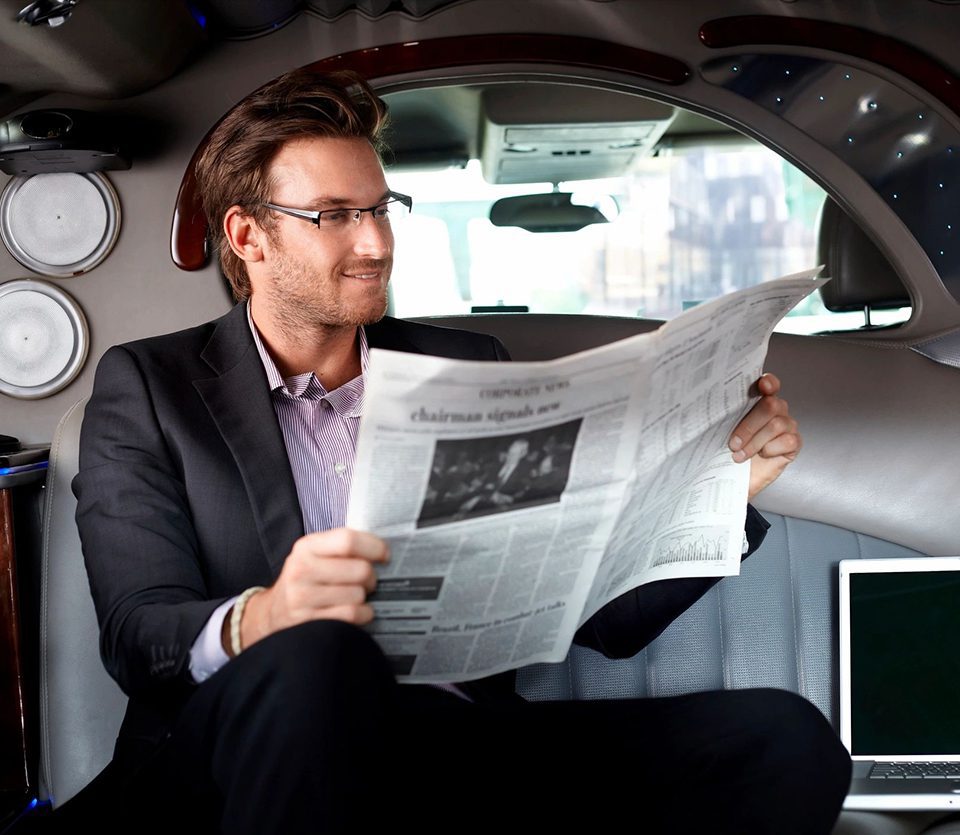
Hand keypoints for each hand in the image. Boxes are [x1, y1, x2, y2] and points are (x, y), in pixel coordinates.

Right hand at [239, 528, 388, 649]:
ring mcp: (302, 597)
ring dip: (364, 598)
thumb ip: (342, 547)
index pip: (348, 540)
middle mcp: (301, 569)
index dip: (374, 547)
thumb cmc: (305, 580)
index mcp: (307, 546)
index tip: (385, 555)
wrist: (272, 612)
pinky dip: (363, 614)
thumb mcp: (315, 555)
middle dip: (371, 577)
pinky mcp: (307, 621)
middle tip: (368, 581)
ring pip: (358, 595)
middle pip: (360, 569)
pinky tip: (358, 611)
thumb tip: (383, 549)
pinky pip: (351, 615)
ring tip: (356, 596)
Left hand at [729, 373, 801, 499]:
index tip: (762, 385)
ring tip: (739, 455)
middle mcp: (776, 410)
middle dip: (749, 425)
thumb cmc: (728, 450)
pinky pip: (788, 441)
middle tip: (733, 442)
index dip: (768, 382)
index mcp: (759, 401)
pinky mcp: (794, 443)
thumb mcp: (723, 431)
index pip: (770, 384)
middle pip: (771, 405)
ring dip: (754, 442)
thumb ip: (727, 415)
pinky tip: (762, 455)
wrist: (733, 477)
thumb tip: (714, 405)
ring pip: (776, 425)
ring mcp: (787, 426)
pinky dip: (771, 450)